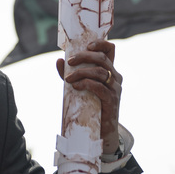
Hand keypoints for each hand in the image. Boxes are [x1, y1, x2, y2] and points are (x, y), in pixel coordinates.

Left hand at [56, 39, 121, 153]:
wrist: (102, 129)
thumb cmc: (91, 105)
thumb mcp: (80, 86)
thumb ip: (71, 74)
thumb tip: (59, 61)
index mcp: (110, 70)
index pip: (111, 50)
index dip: (101, 43)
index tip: (87, 45)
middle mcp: (115, 77)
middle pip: (102, 58)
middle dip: (84, 57)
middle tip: (70, 61)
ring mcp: (115, 88)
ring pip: (100, 72)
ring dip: (82, 72)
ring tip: (69, 78)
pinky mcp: (112, 100)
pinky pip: (99, 87)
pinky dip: (86, 84)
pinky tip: (76, 86)